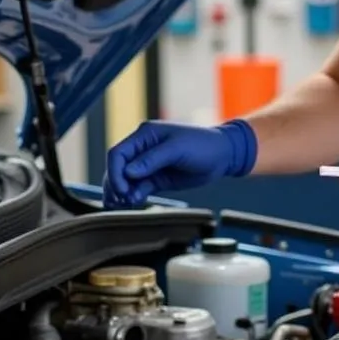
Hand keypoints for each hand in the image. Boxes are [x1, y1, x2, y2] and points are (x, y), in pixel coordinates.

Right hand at [103, 119, 256, 207]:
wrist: (223, 155)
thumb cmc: (203, 145)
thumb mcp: (177, 149)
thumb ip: (151, 160)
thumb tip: (128, 172)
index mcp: (144, 135)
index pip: (118, 153)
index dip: (115, 172)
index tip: (122, 189)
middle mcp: (142, 149)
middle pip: (118, 168)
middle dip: (116, 184)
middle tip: (122, 200)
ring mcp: (148, 165)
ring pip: (125, 180)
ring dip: (122, 192)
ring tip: (126, 203)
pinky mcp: (156, 178)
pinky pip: (138, 187)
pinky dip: (133, 195)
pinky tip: (135, 201)